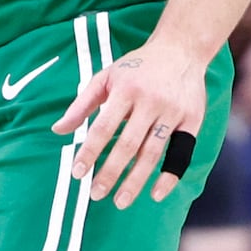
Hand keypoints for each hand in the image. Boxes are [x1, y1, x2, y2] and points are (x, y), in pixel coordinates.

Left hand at [55, 35, 205, 206]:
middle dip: (110, 173)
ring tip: (120, 201)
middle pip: (128, 144)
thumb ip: (81, 104)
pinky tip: (156, 194)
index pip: (104, 127)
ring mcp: (173, 111)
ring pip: (152, 152)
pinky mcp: (192, 119)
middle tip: (96, 195)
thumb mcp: (106, 77)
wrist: (181, 49)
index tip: (77, 173)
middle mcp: (150, 101)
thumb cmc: (137, 67)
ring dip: (136, 181)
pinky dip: (170, 176)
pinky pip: (181, 153)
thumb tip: (58, 130)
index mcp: (126, 89)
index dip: (90, 152)